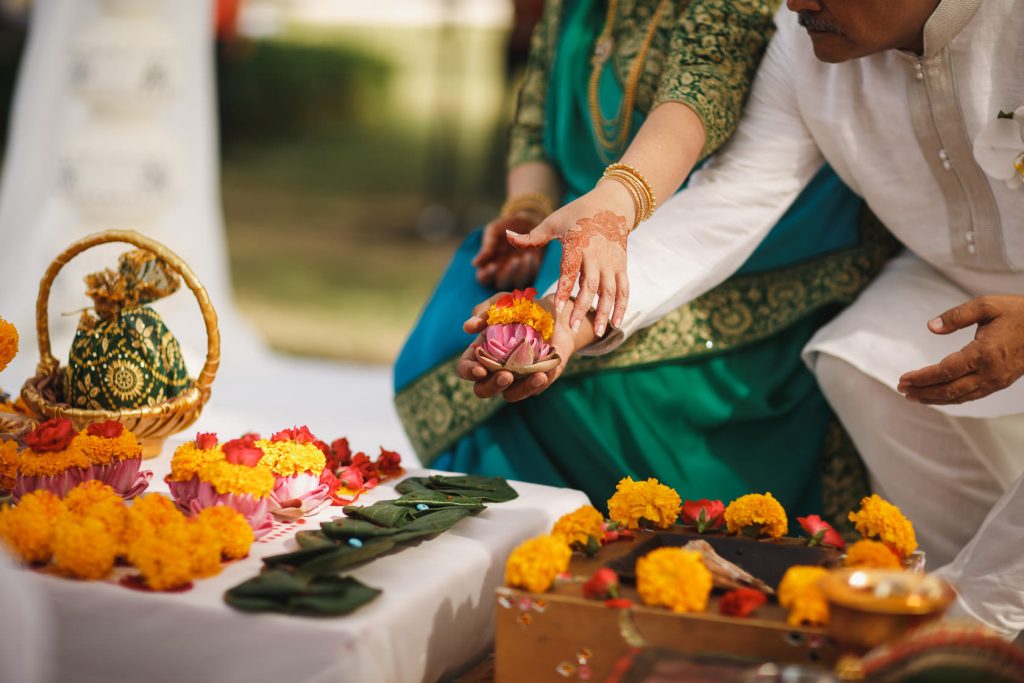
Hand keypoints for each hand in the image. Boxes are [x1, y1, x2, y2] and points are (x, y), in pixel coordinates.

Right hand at [456, 293, 591, 401]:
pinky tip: (550, 370)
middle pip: (483, 390)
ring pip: (511, 395)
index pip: (466, 368)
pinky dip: (543, 382)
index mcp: (481, 352)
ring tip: (538, 376)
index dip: (468, 371)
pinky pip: (537, 389)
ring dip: (523, 389)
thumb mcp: (503, 303)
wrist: (555, 314)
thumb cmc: (523, 308)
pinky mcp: (537, 381)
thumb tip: (467, 328)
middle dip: (493, 386)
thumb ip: (484, 312)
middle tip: (507, 375)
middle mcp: (495, 369)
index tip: (479, 369)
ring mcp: (516, 379)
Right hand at [472, 213, 544, 289]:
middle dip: (508, 273)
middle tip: (515, 259)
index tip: (492, 266)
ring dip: (522, 272)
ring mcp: (517, 275)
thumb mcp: (494, 231)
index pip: (483, 279)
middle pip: (501, 285)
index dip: (486, 275)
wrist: (529, 222)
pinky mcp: (531, 274)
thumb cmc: (507, 227)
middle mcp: (501, 274)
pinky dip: (531, 268)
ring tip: (527, 255)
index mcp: (487, 265)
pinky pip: (532, 278)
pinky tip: (532, 256)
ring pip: (518, 284)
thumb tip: (474, 264)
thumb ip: (486, 246)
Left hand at [506, 181, 633, 337]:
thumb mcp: (553, 222)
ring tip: (599, 333)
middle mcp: (597, 255)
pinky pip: (624, 289)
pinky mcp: (622, 266)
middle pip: (590, 286)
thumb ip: (531, 236)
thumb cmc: (577, 214)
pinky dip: (622, 307)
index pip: (570, 271)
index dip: (563, 290)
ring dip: (605, 312)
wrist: (612, 204)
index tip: (557, 309)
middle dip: (583, 308)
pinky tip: (616, 324)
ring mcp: (612, 262)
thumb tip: (507, 235)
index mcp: (578, 244)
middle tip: (573, 328)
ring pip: (610, 291)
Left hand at [897, 295, 1023, 404]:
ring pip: (960, 397)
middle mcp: (989, 372)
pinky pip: (971, 395)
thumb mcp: (987, 305)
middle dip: (922, 392)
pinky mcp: (1000, 383)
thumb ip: (956, 316)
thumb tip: (931, 327)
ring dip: (934, 399)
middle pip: (948, 390)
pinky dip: (951, 398)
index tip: (902, 379)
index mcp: (984, 354)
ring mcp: (996, 381)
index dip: (921, 378)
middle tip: (901, 390)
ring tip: (914, 396)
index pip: (944, 372)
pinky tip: (938, 395)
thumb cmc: (1019, 313)